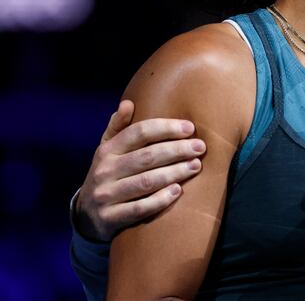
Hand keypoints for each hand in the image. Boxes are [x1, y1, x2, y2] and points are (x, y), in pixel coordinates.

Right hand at [73, 100, 205, 240]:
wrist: (86, 215)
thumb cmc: (108, 175)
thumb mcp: (107, 150)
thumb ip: (118, 127)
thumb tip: (128, 103)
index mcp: (106, 150)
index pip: (138, 133)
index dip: (166, 128)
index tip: (190, 128)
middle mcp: (105, 171)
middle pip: (147, 156)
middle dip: (177, 150)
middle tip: (200, 147)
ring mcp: (106, 195)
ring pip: (146, 182)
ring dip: (175, 172)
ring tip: (196, 165)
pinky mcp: (110, 218)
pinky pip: (140, 208)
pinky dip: (161, 199)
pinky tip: (178, 190)